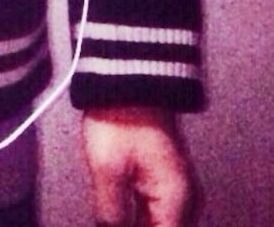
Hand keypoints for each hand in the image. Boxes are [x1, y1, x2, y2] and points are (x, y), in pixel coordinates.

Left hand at [81, 106, 197, 226]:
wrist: (129, 80)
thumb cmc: (122, 113)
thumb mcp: (108, 168)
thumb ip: (111, 212)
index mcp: (176, 200)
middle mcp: (183, 198)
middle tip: (111, 221)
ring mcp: (174, 189)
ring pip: (156, 224)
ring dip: (134, 223)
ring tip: (112, 218)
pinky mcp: (163, 179)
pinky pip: (153, 213)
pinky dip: (136, 218)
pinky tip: (118, 214)